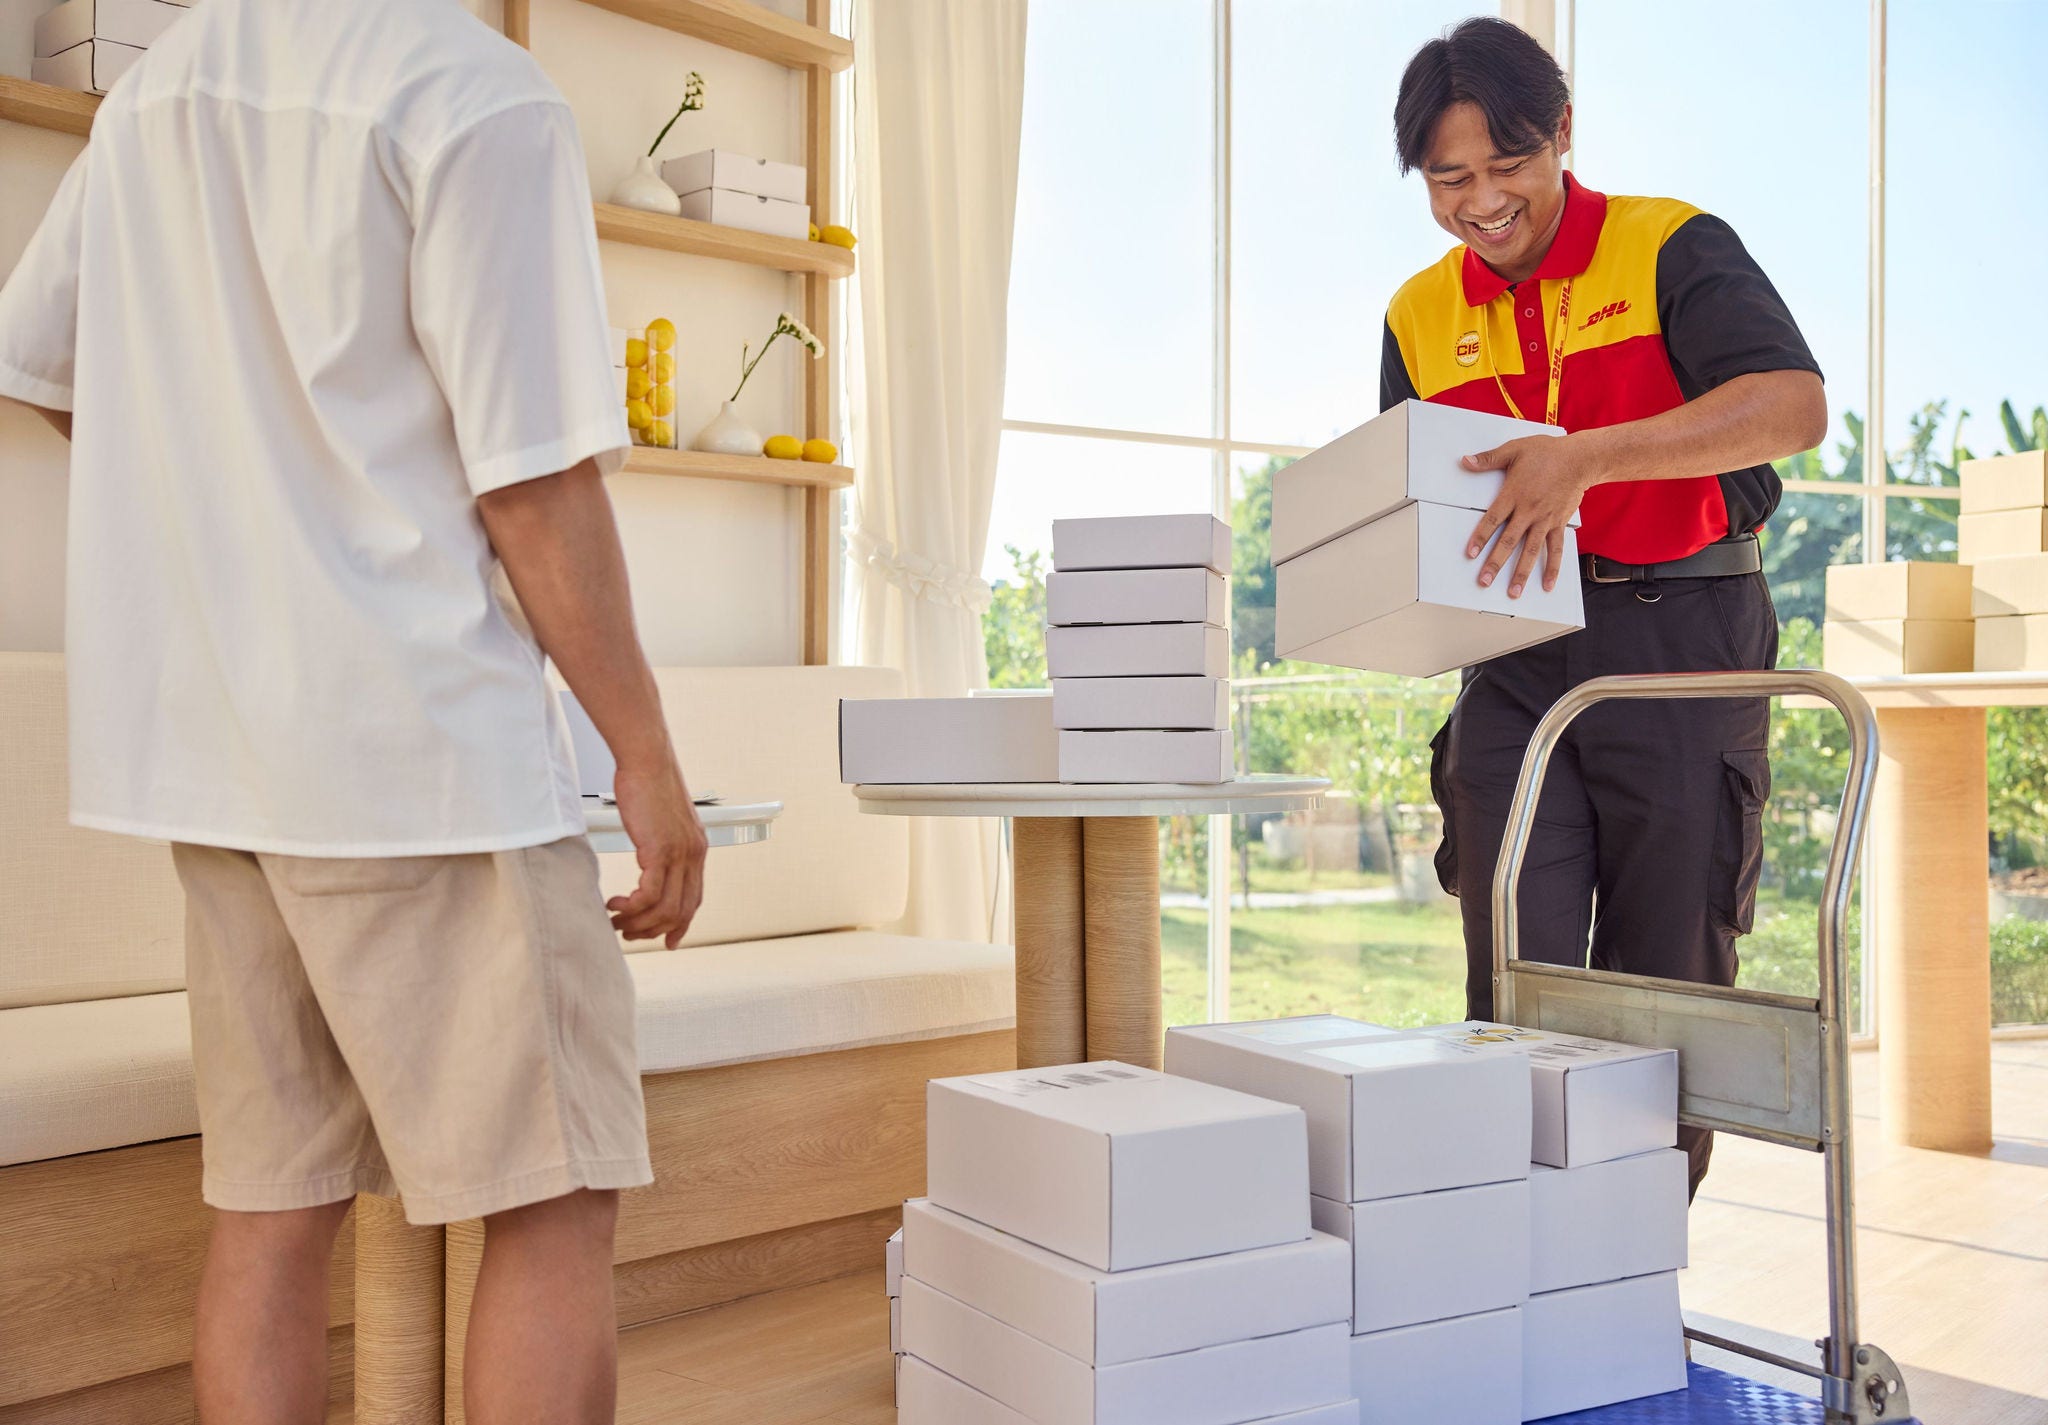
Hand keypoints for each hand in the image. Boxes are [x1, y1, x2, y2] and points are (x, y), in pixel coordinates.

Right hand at [605, 757, 707, 948]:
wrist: (646, 760)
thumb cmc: (648, 783)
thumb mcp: (662, 820)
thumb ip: (663, 843)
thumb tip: (651, 858)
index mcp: (696, 850)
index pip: (693, 899)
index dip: (680, 924)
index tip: (668, 940)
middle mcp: (694, 855)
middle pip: (681, 912)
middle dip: (653, 930)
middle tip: (629, 932)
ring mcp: (680, 855)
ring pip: (664, 909)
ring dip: (637, 922)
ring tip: (616, 921)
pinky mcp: (660, 851)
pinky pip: (648, 896)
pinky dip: (631, 907)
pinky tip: (615, 905)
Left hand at [1461, 433, 1594, 596]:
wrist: (1580, 458)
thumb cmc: (1547, 452)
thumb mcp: (1514, 450)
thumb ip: (1489, 459)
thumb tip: (1466, 461)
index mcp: (1514, 494)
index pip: (1492, 520)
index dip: (1481, 537)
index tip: (1471, 554)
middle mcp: (1528, 511)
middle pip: (1509, 541)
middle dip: (1495, 563)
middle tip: (1484, 581)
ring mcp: (1545, 520)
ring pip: (1531, 551)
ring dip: (1522, 572)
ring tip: (1512, 592)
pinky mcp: (1559, 524)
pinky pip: (1556, 549)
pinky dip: (1553, 568)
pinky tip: (1547, 584)